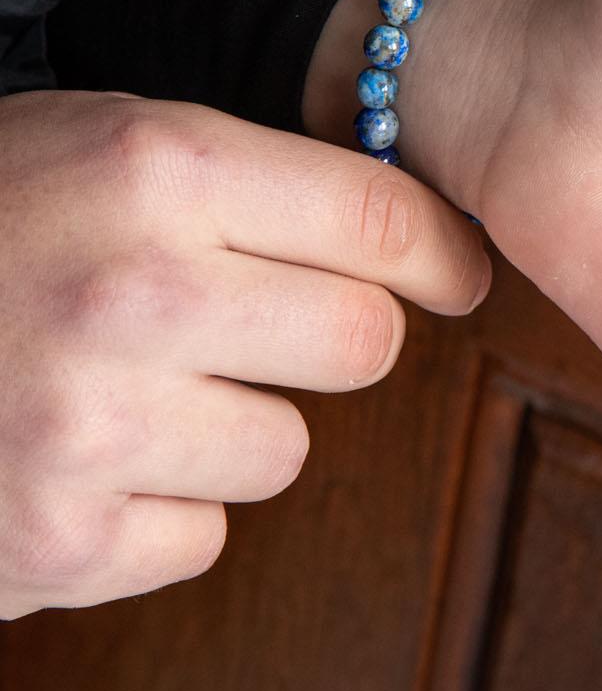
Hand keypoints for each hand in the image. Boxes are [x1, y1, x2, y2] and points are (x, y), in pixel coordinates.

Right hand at [0, 90, 489, 617]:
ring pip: (288, 452)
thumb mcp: (105, 147)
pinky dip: (158, 509)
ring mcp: (89, 426)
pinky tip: (81, 457)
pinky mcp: (56, 542)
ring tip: (131, 386)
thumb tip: (431, 244)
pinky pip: (203, 537)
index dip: (442, 253)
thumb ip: (257, 185)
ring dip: (234, 427)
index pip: (385, 218)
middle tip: (258, 326)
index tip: (456, 274)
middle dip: (330, 337)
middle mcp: (133, 291)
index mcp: (157, 167)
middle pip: (365, 344)